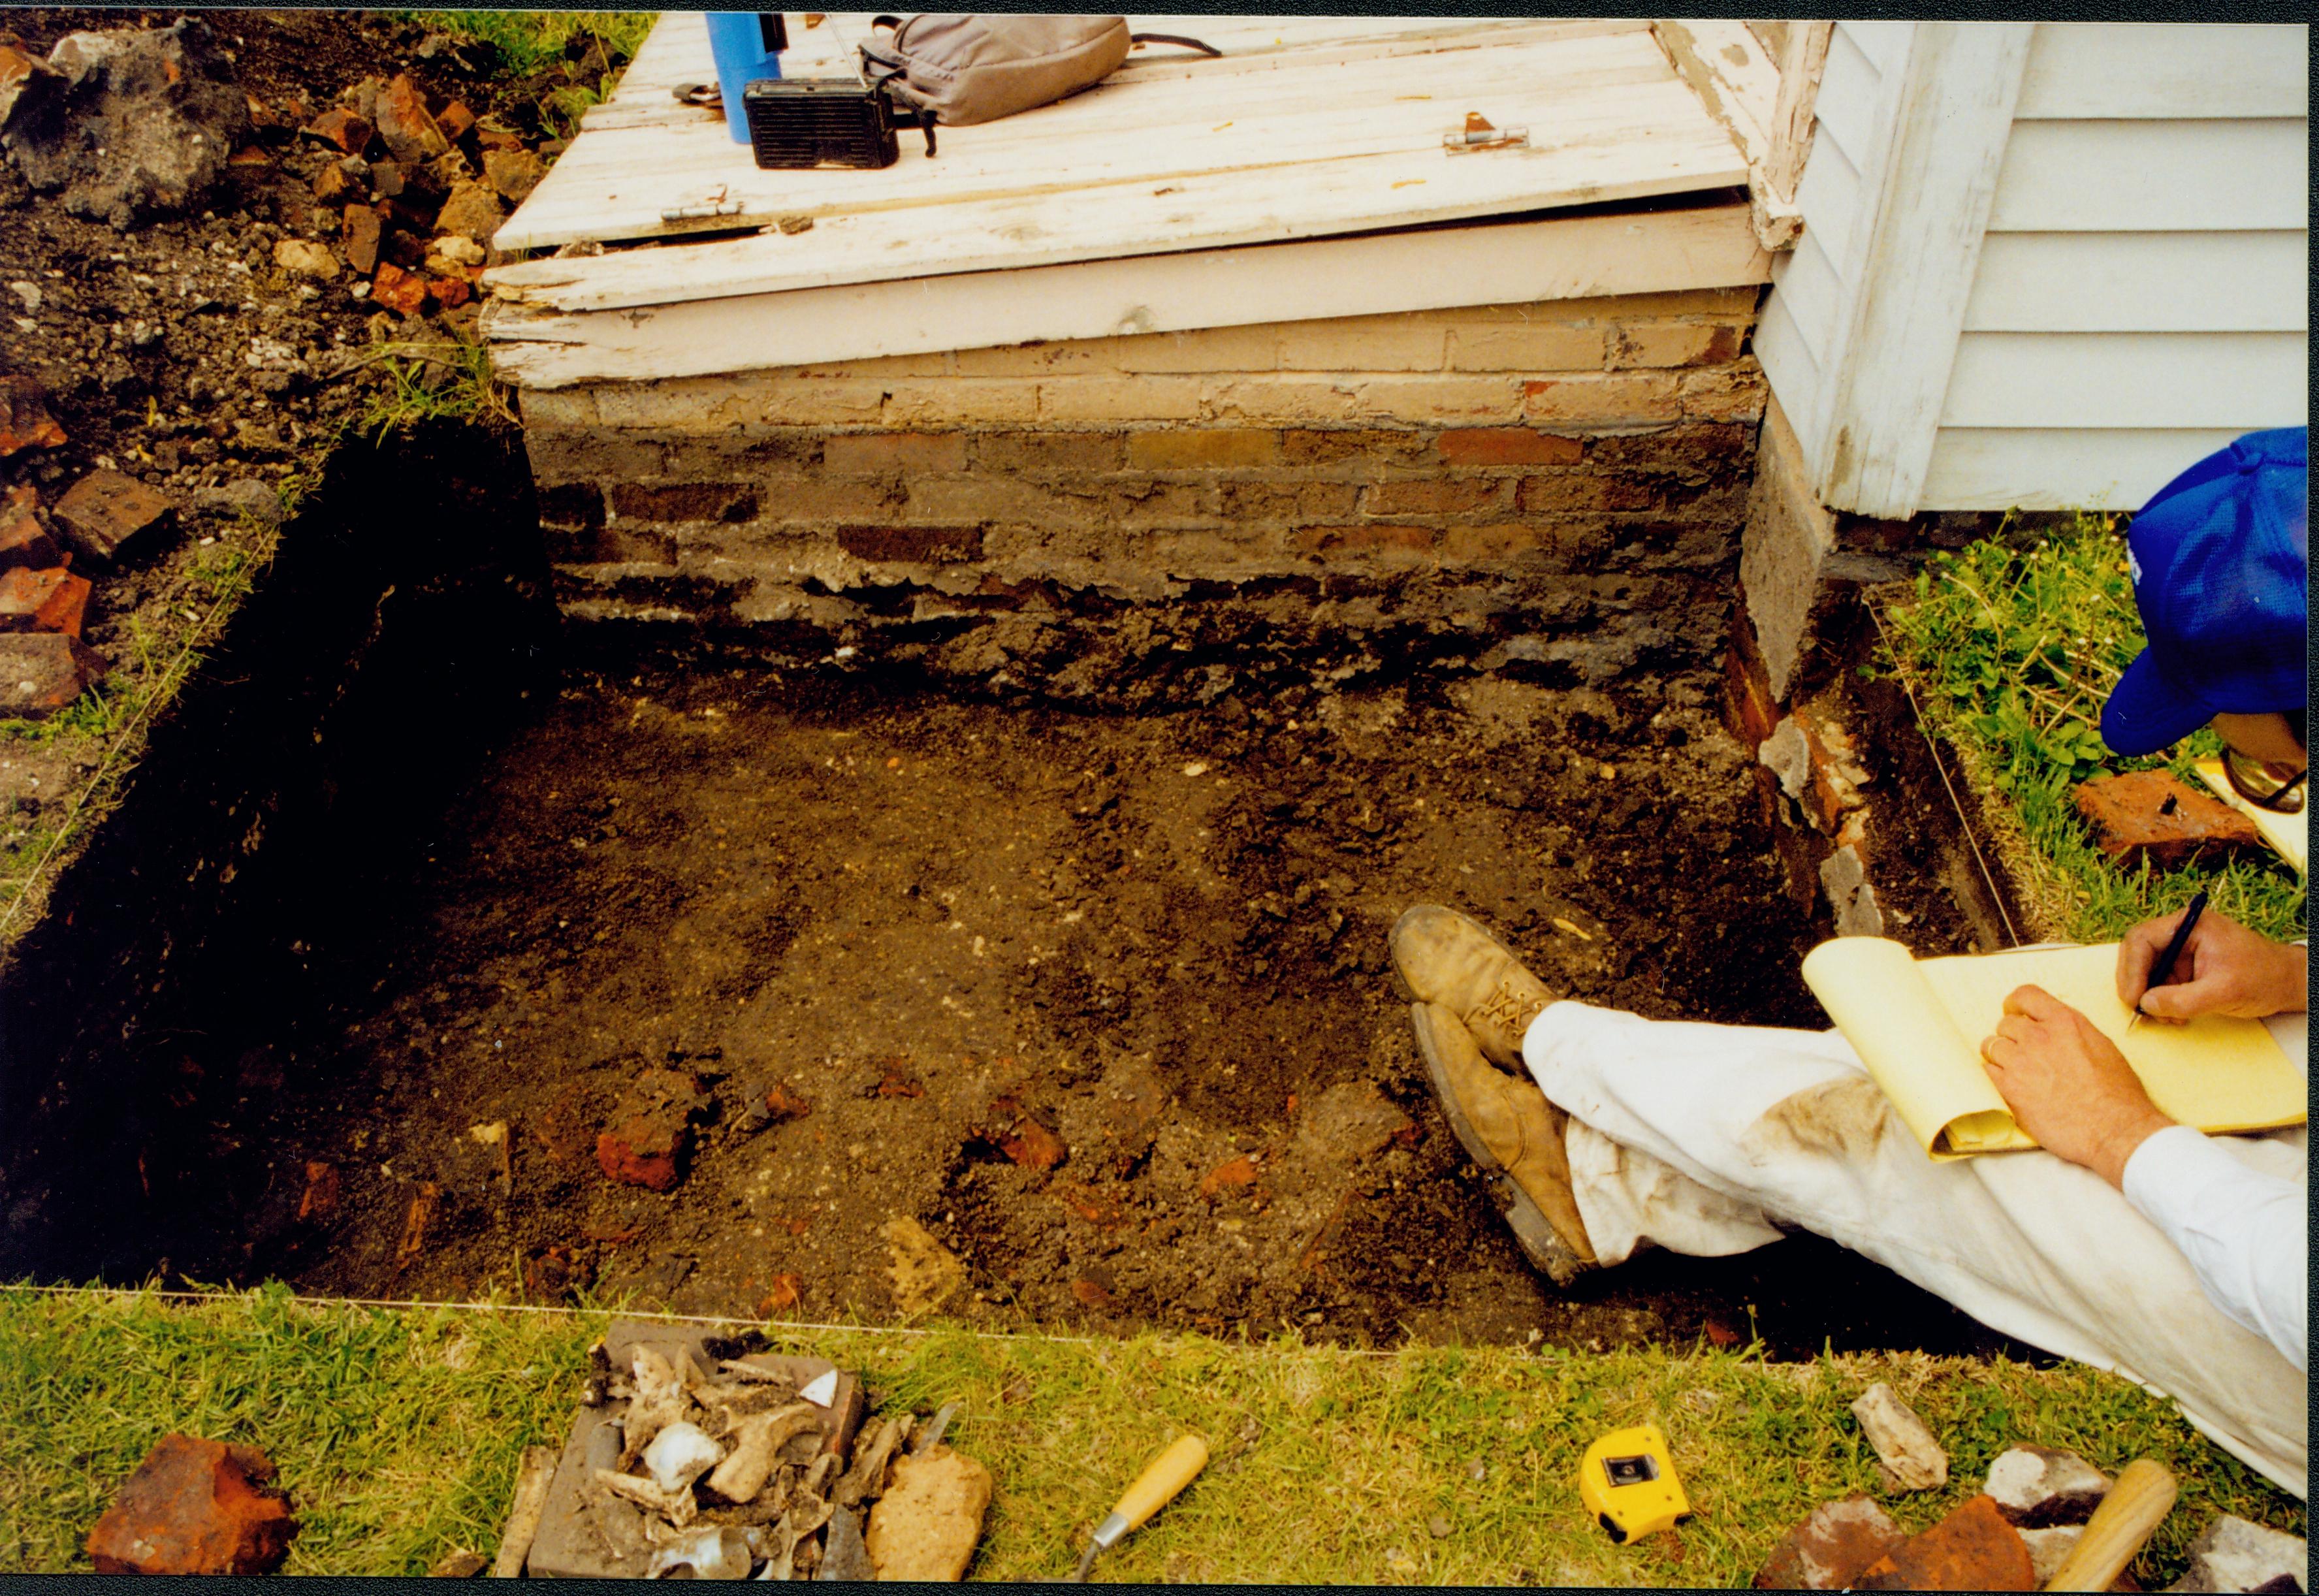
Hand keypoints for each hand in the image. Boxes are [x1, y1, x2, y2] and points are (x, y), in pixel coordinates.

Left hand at [1980, 985, 2173, 1186]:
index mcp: (2065, 1022)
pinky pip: (1987, 1071)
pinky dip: (1995, 1075)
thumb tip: (2054, 1029)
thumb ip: (2071, 1032)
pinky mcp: (2009, 1088)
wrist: (2114, 1129)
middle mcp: (2039, 1036)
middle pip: (2005, 1024)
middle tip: (2021, 1051)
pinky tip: (2010, 1085)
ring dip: (2000, 1055)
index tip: (2014, 1011)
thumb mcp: (2102, 1046)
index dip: (2016, 1004)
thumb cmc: (2117, 1094)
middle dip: (2011, 1035)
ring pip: (1991, 1046)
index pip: (2025, 995)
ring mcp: (2021, 1062)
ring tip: (2015, 1070)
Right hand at [2115, 908, 2306, 1021]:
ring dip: (2150, 996)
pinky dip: (2161, 1000)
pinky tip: (2175, 1014)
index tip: (2133, 998)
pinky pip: (2160, 981)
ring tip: (2167, 1017)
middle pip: (2138, 953)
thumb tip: (2145, 1004)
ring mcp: (2182, 949)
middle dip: (2137, 984)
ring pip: (2146, 970)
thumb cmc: (2264, 979)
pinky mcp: (2185, 966)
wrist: (2287, 984)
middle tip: (2140, 1009)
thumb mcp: (2222, 992)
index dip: (2131, 970)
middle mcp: (2181, 932)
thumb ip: (2182, 1000)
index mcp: (2190, 924)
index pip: (2142, 940)